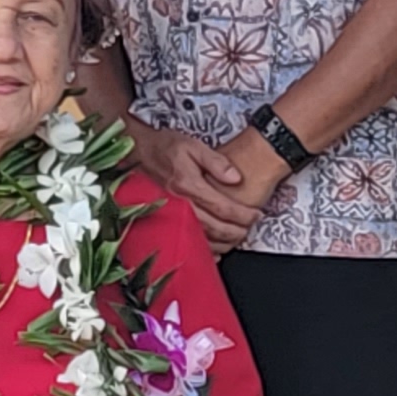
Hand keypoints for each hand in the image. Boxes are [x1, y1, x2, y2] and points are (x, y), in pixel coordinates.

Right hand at [137, 120, 266, 251]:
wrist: (140, 153)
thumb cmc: (166, 148)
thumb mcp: (194, 145)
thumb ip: (217, 162)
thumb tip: (236, 178)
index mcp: (189, 185)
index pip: (223, 207)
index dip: (243, 214)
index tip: (256, 215)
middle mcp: (181, 203)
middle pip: (215, 227)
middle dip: (237, 232)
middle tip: (251, 228)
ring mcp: (174, 214)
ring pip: (203, 237)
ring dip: (224, 242)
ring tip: (239, 238)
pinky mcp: (170, 219)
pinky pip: (189, 240)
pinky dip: (205, 249)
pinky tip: (217, 250)